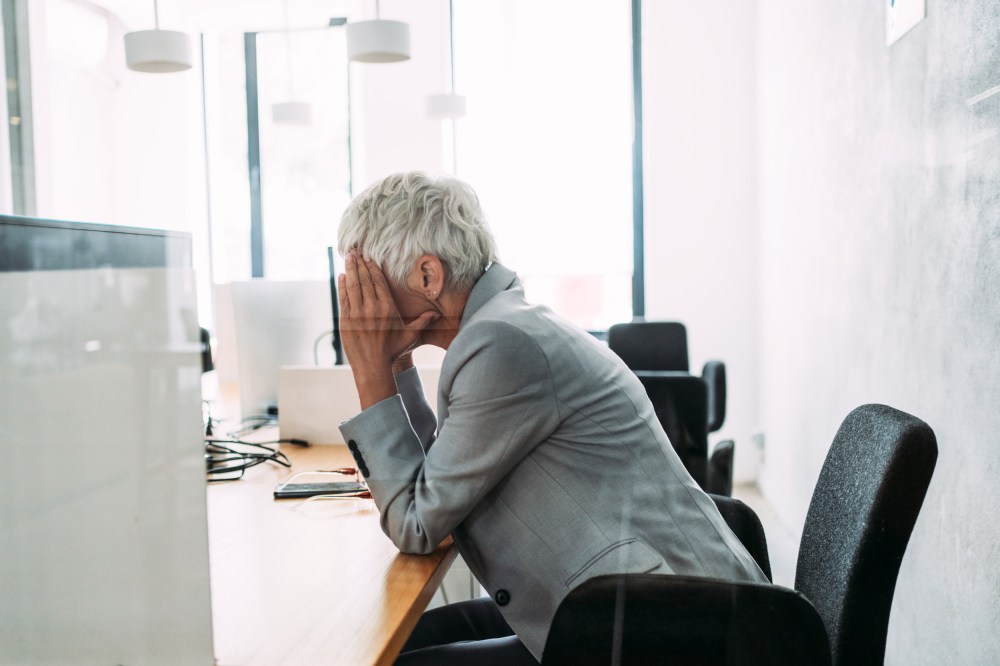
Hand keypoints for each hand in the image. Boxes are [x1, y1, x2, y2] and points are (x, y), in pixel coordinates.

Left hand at [338, 251, 437, 406]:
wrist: (373, 367)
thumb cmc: (392, 351)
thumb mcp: (410, 336)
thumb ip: (422, 322)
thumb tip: (436, 315)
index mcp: (387, 308)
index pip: (379, 282)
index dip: (373, 267)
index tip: (369, 257)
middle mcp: (372, 308)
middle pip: (365, 280)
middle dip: (360, 263)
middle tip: (355, 250)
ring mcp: (357, 314)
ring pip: (353, 286)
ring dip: (350, 270)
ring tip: (348, 257)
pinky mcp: (346, 321)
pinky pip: (344, 298)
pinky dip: (342, 286)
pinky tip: (342, 277)